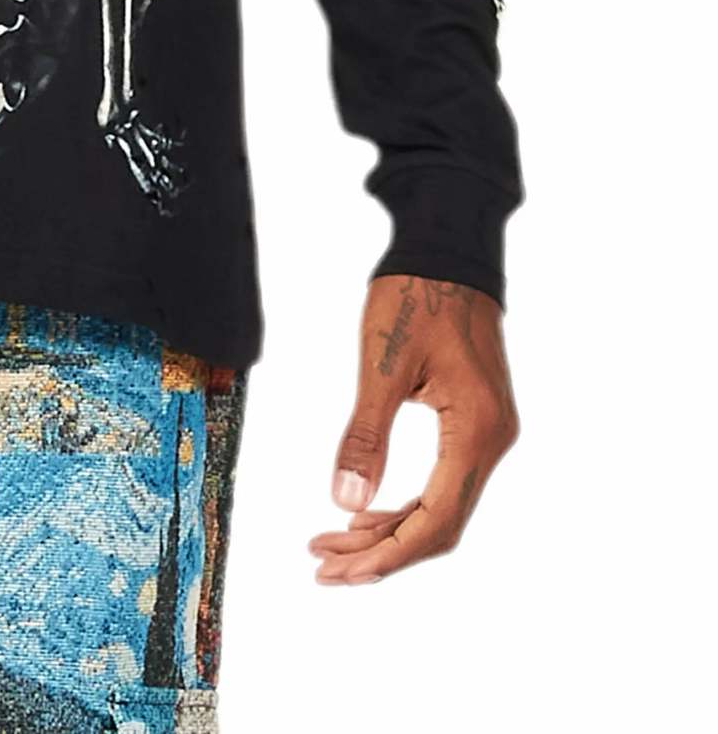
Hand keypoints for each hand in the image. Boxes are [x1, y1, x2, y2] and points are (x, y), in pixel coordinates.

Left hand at [308, 272, 519, 584]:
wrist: (449, 248)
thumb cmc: (415, 295)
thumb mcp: (382, 364)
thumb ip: (365, 435)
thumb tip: (344, 501)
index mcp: (476, 430)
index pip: (436, 520)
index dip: (387, 553)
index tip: (340, 569)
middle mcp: (493, 440)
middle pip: (441, 524)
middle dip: (382, 551)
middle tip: (325, 566)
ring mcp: (489, 433)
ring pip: (442, 506)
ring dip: (390, 530)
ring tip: (333, 544)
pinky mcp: (477, 422)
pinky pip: (445, 480)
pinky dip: (405, 502)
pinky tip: (366, 510)